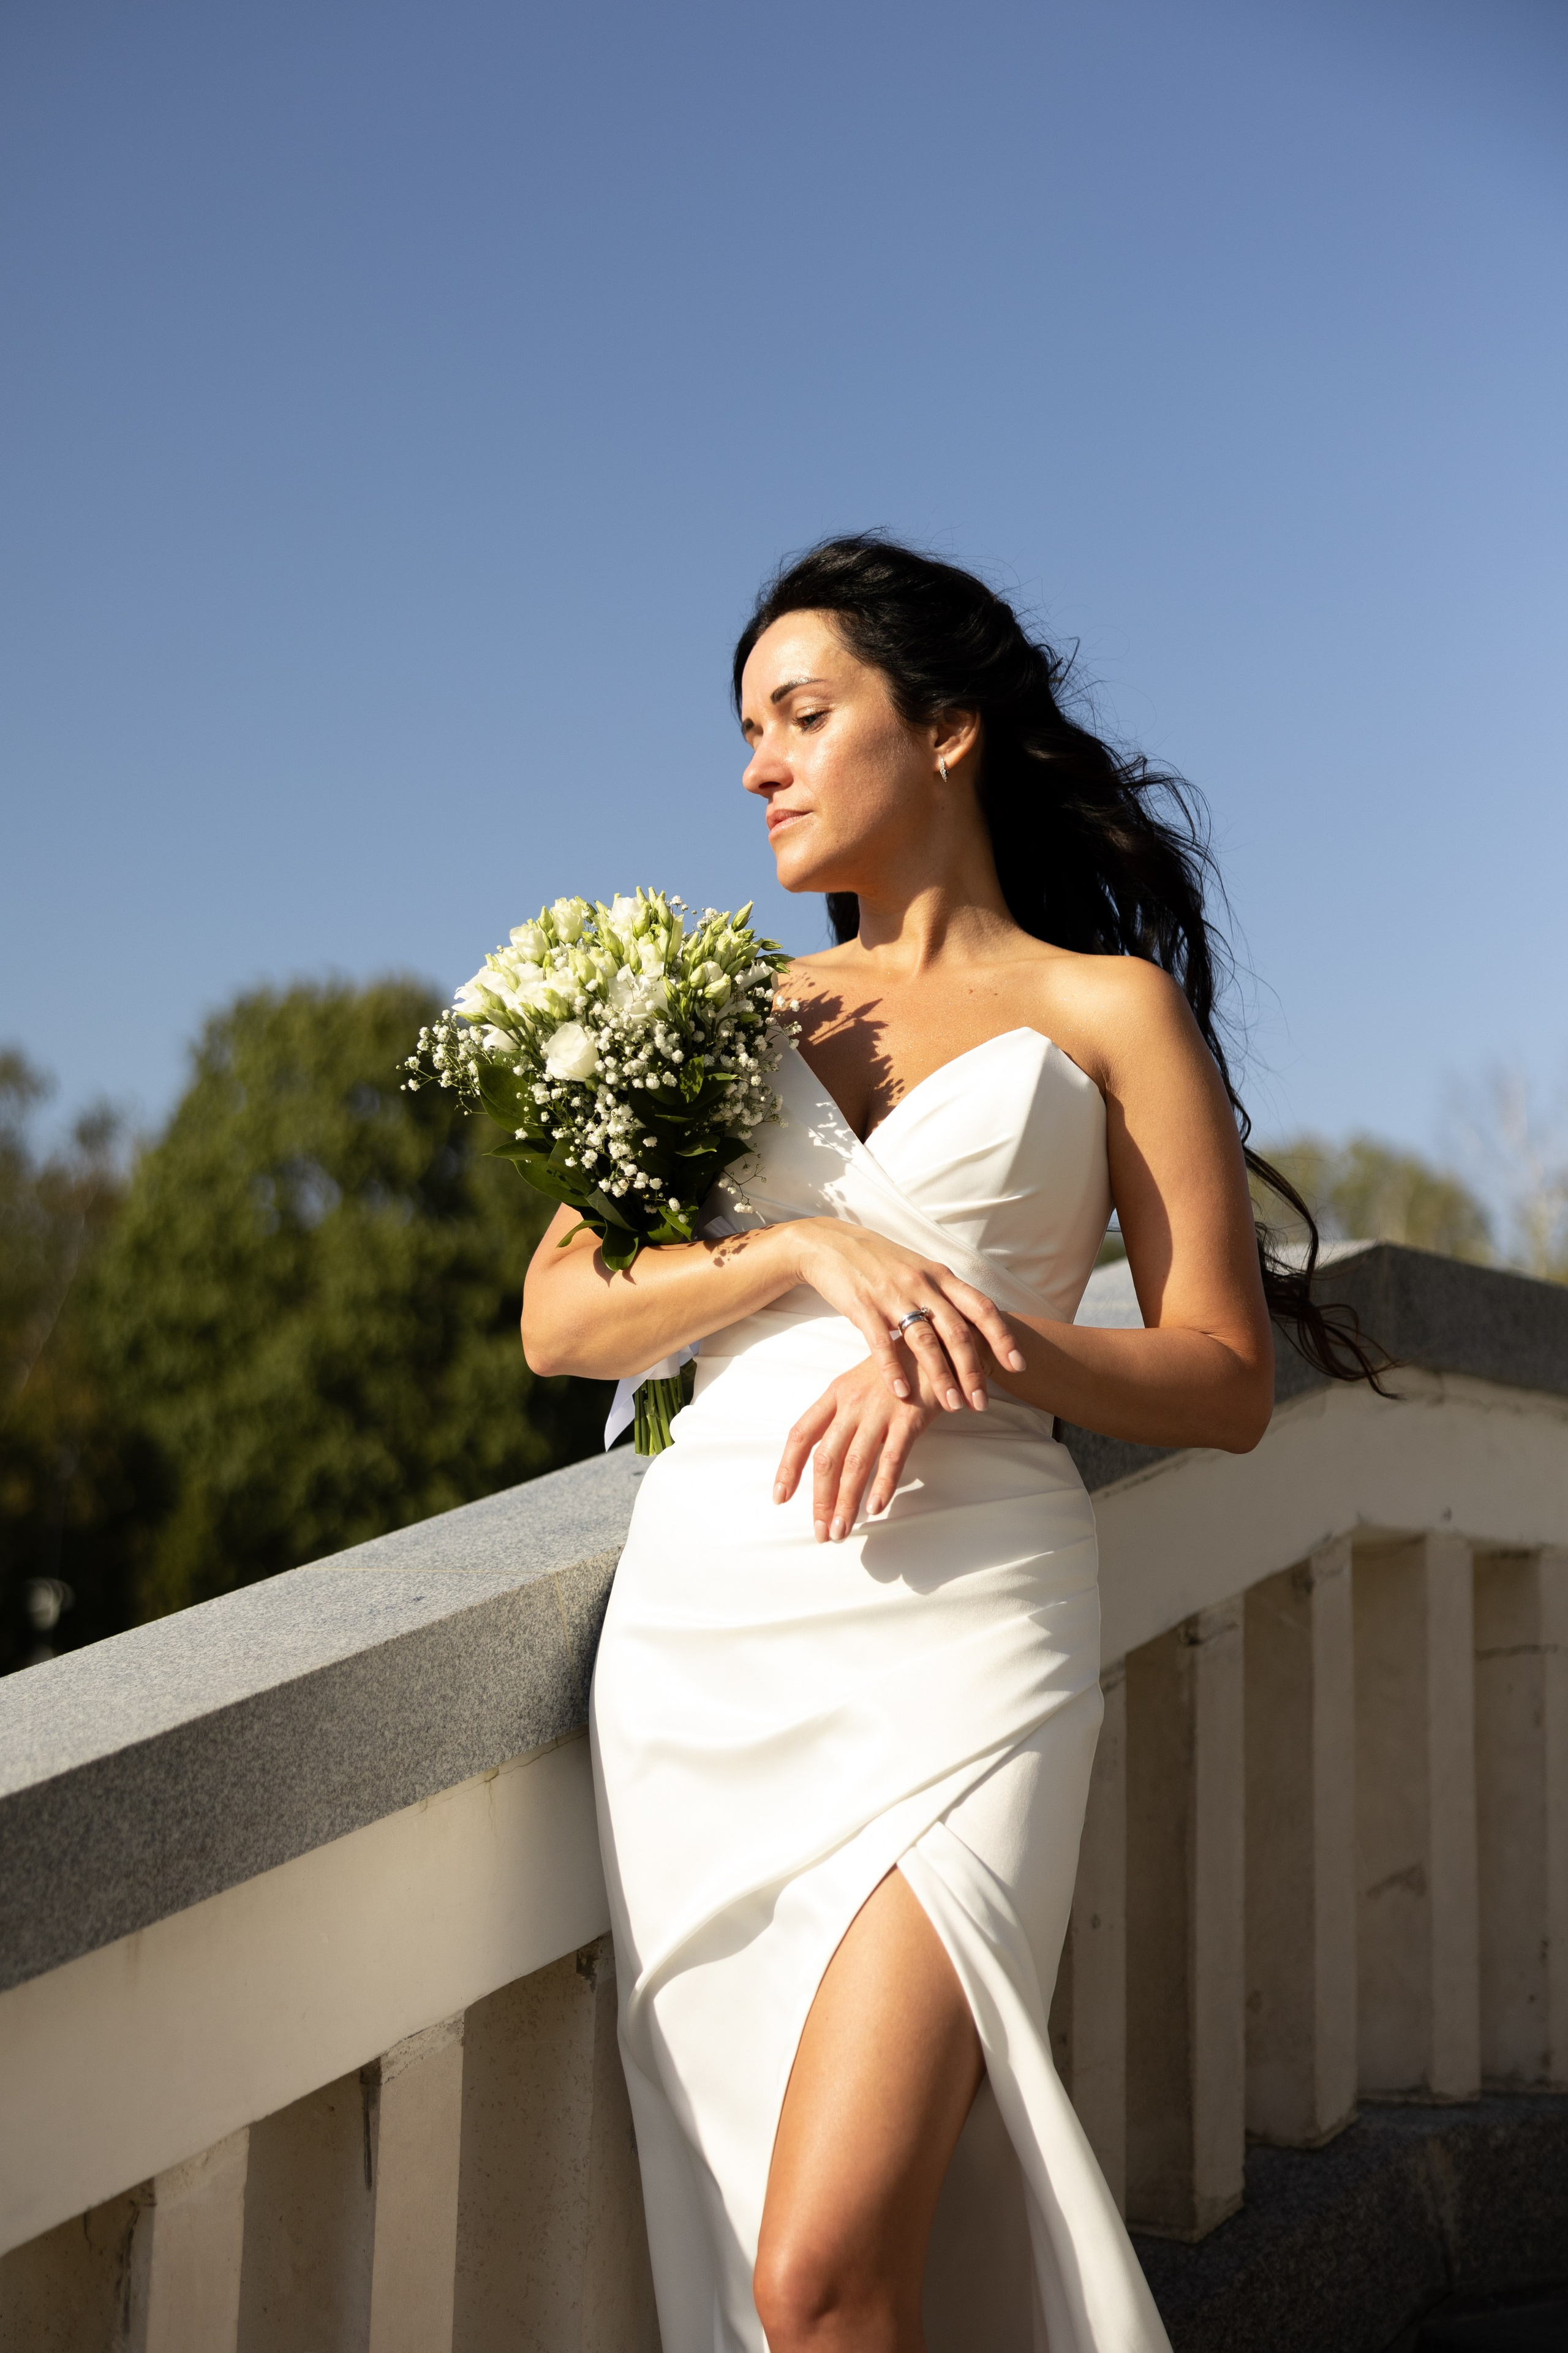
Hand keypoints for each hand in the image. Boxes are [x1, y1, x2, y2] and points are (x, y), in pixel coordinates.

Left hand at [773, 1354, 944, 1541]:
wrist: (937, 1342)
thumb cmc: (898, 1369)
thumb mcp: (861, 1385)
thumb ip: (844, 1417)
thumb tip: (829, 1460)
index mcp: (835, 1394)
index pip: (802, 1434)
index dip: (788, 1467)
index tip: (780, 1497)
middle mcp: (852, 1403)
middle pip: (826, 1457)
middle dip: (820, 1499)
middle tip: (820, 1533)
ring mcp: (880, 1410)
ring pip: (855, 1463)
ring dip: (845, 1501)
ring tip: (840, 1531)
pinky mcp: (910, 1417)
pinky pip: (893, 1456)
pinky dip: (883, 1484)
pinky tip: (875, 1507)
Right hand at [787, 1218, 1025, 1410]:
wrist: (833, 1245)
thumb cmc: (881, 1262)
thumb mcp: (920, 1270)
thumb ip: (946, 1296)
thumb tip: (975, 1325)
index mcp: (940, 1276)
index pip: (981, 1308)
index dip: (1002, 1337)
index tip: (1017, 1365)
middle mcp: (922, 1285)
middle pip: (957, 1332)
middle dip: (973, 1371)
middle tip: (982, 1404)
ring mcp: (893, 1296)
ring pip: (925, 1342)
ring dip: (942, 1378)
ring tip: (953, 1406)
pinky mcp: (864, 1307)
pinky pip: (882, 1344)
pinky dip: (893, 1370)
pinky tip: (902, 1393)